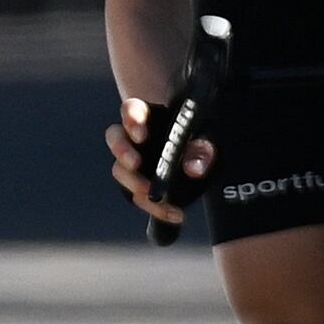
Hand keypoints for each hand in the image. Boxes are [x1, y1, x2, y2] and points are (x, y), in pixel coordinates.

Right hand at [107, 95, 212, 224]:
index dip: (131, 119)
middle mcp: (133, 138)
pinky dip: (155, 207)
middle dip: (122, 151)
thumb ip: (202, 150)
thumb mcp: (207, 140)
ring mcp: (132, 161)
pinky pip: (137, 197)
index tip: (140, 134)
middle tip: (135, 163)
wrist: (200, 160)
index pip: (132, 110)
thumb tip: (193, 168)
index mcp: (148, 117)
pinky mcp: (137, 184)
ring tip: (153, 193)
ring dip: (134, 183)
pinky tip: (174, 213)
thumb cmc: (199, 140)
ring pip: (120, 170)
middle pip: (116, 138)